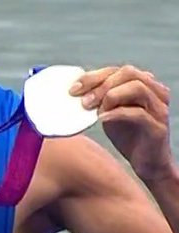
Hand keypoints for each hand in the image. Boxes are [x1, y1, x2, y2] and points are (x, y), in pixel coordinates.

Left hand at [71, 65, 173, 181]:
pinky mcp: (158, 127)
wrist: (146, 162)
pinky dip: (116, 113)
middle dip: (101, 85)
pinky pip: (138, 113)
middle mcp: (156, 93)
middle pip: (128, 73)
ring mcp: (159, 109)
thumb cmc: (128, 135)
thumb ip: (100, 98)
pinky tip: (102, 119)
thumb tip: (74, 90)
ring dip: (110, 96)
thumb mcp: (110, 111)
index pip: (118, 70)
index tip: (73, 89)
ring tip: (96, 111)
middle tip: (84, 102)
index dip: (94, 76)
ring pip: (137, 88)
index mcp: (145, 85)